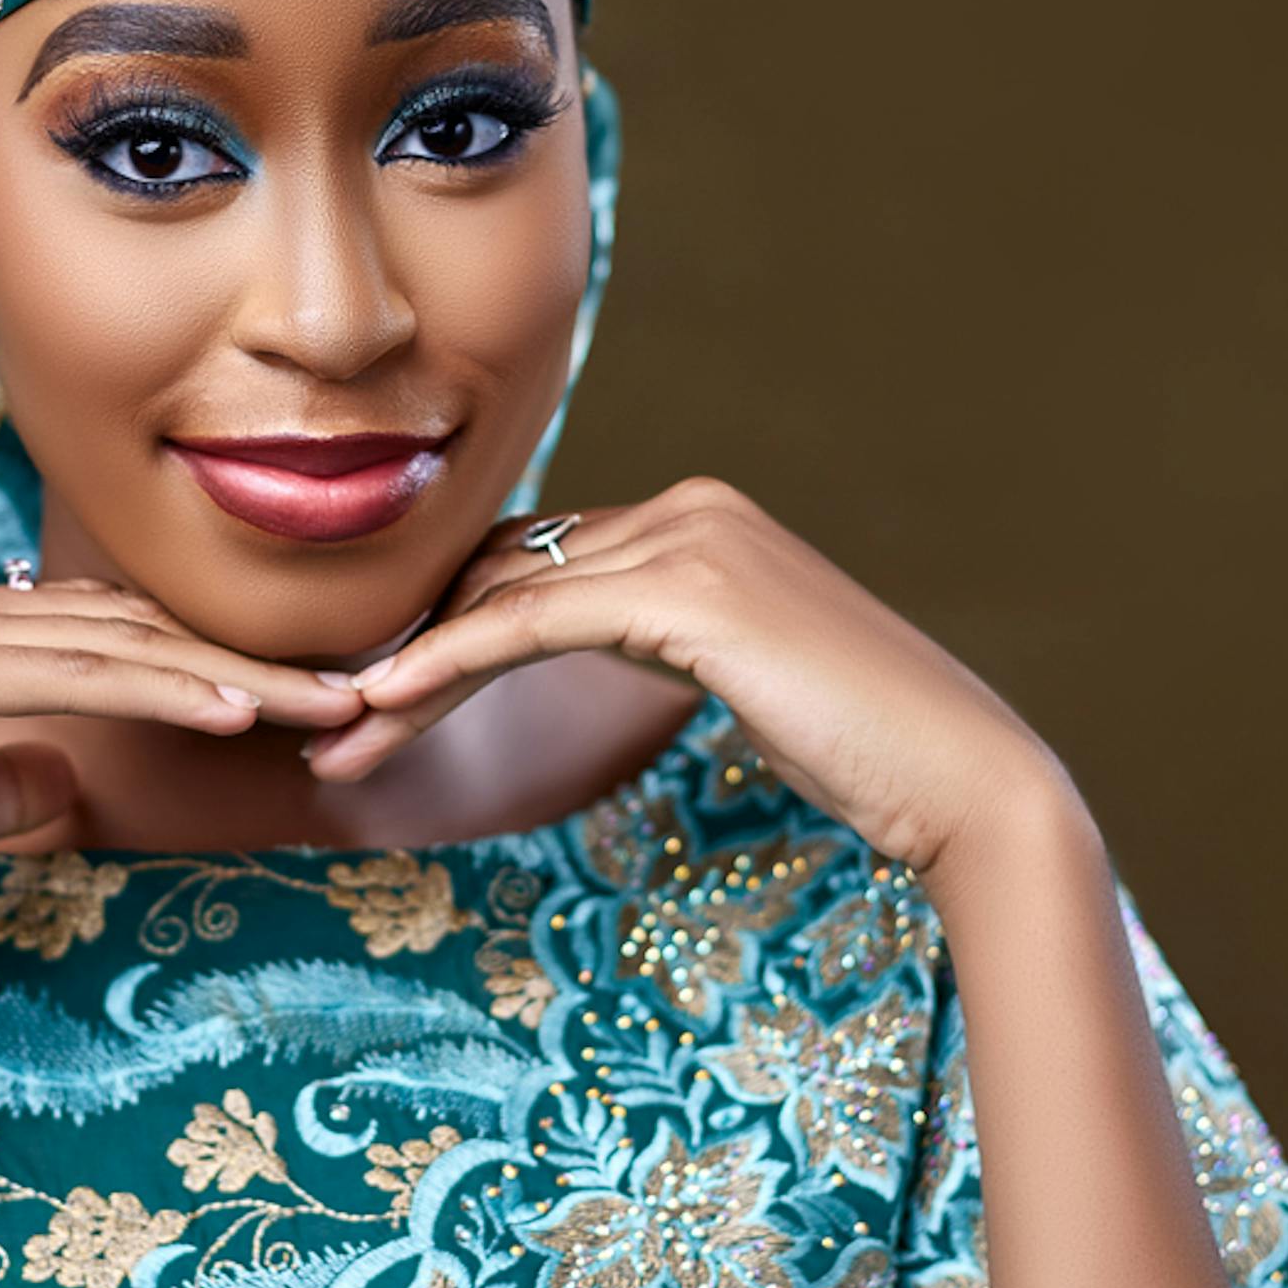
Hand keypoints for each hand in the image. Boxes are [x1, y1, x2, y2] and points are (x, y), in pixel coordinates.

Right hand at [0, 564, 361, 991]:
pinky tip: (239, 709)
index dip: (201, 666)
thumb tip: (62, 780)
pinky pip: (67, 675)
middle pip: (124, 625)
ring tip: (335, 701)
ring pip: (113, 640)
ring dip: (234, 670)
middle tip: (360, 690)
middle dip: (249, 658)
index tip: (296, 704)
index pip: (98, 638)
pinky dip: (161, 687)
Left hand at [308, 476, 1071, 881]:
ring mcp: (691, 537)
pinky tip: (388, 705)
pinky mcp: (689, 589)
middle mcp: (689, 507)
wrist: (962, 779)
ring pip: (502, 596)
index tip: (373, 708)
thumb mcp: (745, 681)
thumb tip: (598, 647)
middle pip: (504, 574)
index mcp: (699, 522)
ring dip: (406, 671)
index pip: (536, 566)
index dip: (444, 633)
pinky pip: (531, 621)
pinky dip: (449, 662)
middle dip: (406, 651)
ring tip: (335, 741)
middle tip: (325, 729)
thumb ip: (668, 642)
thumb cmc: (867, 755)